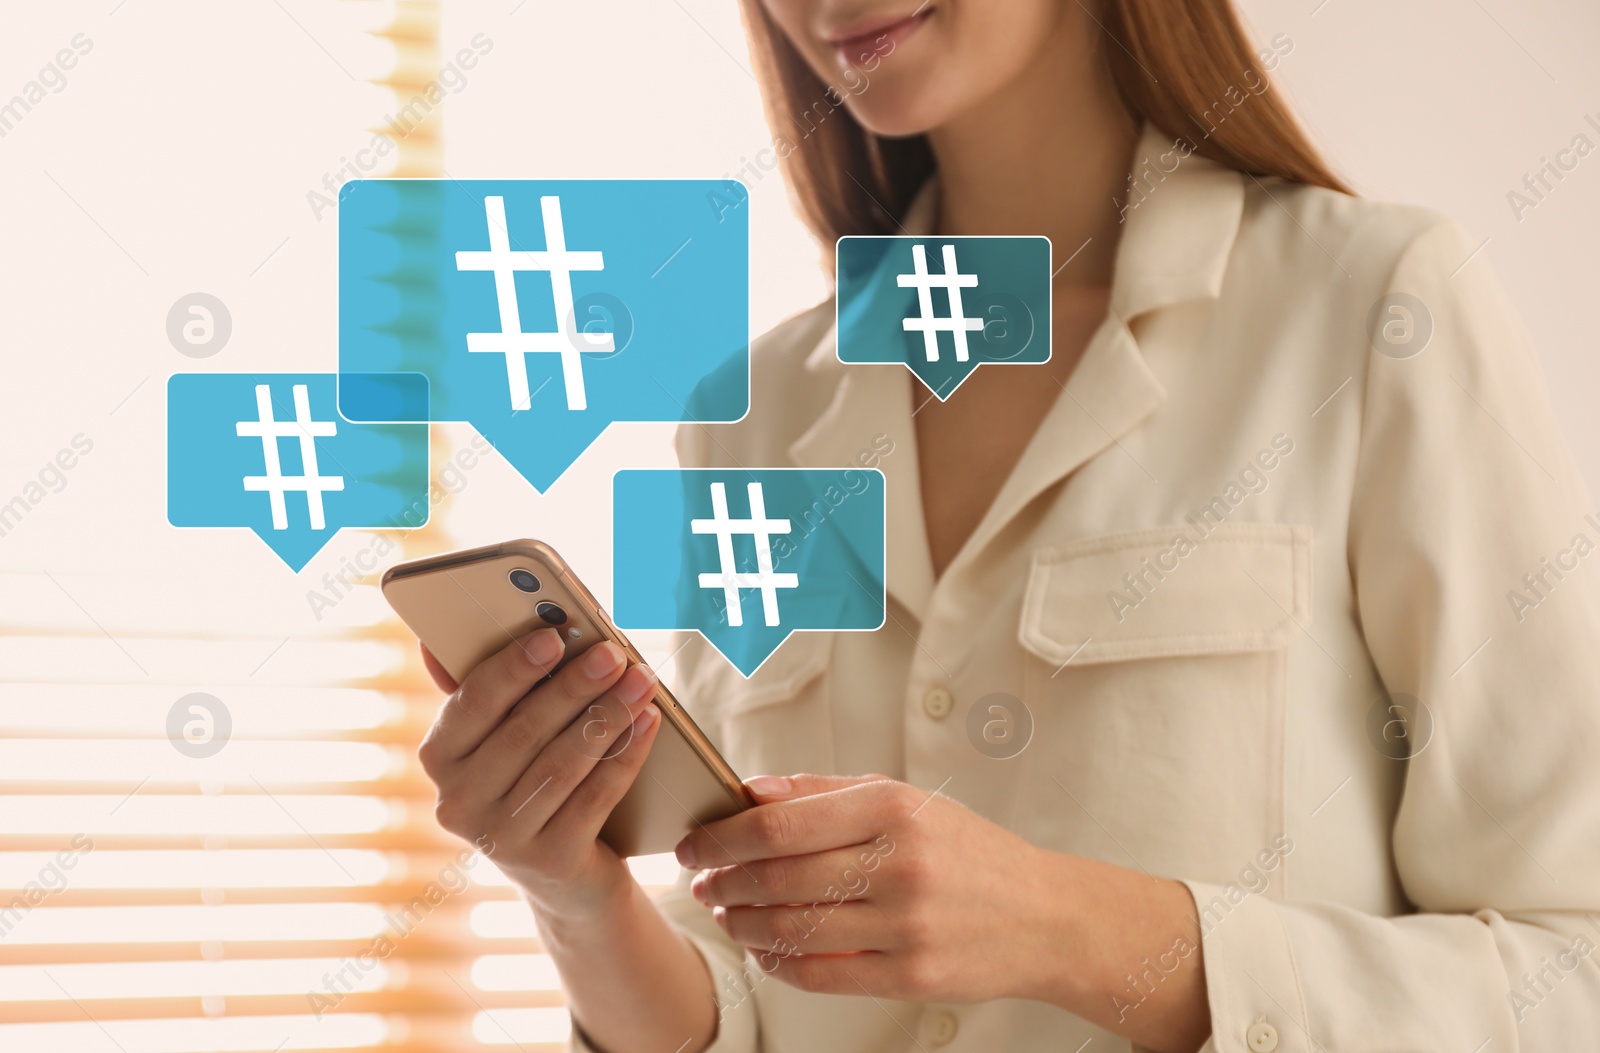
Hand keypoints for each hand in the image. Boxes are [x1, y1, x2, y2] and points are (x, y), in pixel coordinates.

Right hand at [417, 629, 662, 918]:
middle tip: (613, 654)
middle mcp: (459, 803)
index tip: (554, 636)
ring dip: (608, 716)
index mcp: (439, 758)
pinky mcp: (550, 861)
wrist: (563, 875)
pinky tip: (648, 723)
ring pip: (563, 763)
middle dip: (575, 687)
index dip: (514, 668)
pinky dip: (625, 755)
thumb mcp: (499, 739)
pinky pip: (595, 797)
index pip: (473, 703)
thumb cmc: (529, 779)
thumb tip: (434, 641)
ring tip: (641, 682)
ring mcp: (502, 838)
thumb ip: (482, 688)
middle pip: (525, 731)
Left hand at [673, 773, 1064, 1003]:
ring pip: (791, 928)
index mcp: (892, 808)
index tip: (693, 845)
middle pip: (777, 877)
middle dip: (724, 883)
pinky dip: (777, 963)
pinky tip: (764, 949)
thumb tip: (749, 790)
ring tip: (726, 915)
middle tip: (701, 884)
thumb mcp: (904, 800)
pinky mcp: (911, 977)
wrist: (1044, 915)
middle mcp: (899, 864)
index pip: (780, 824)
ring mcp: (906, 925)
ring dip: (742, 925)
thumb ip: (822, 791)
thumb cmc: (965, 851)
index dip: (722, 837)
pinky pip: (820, 974)